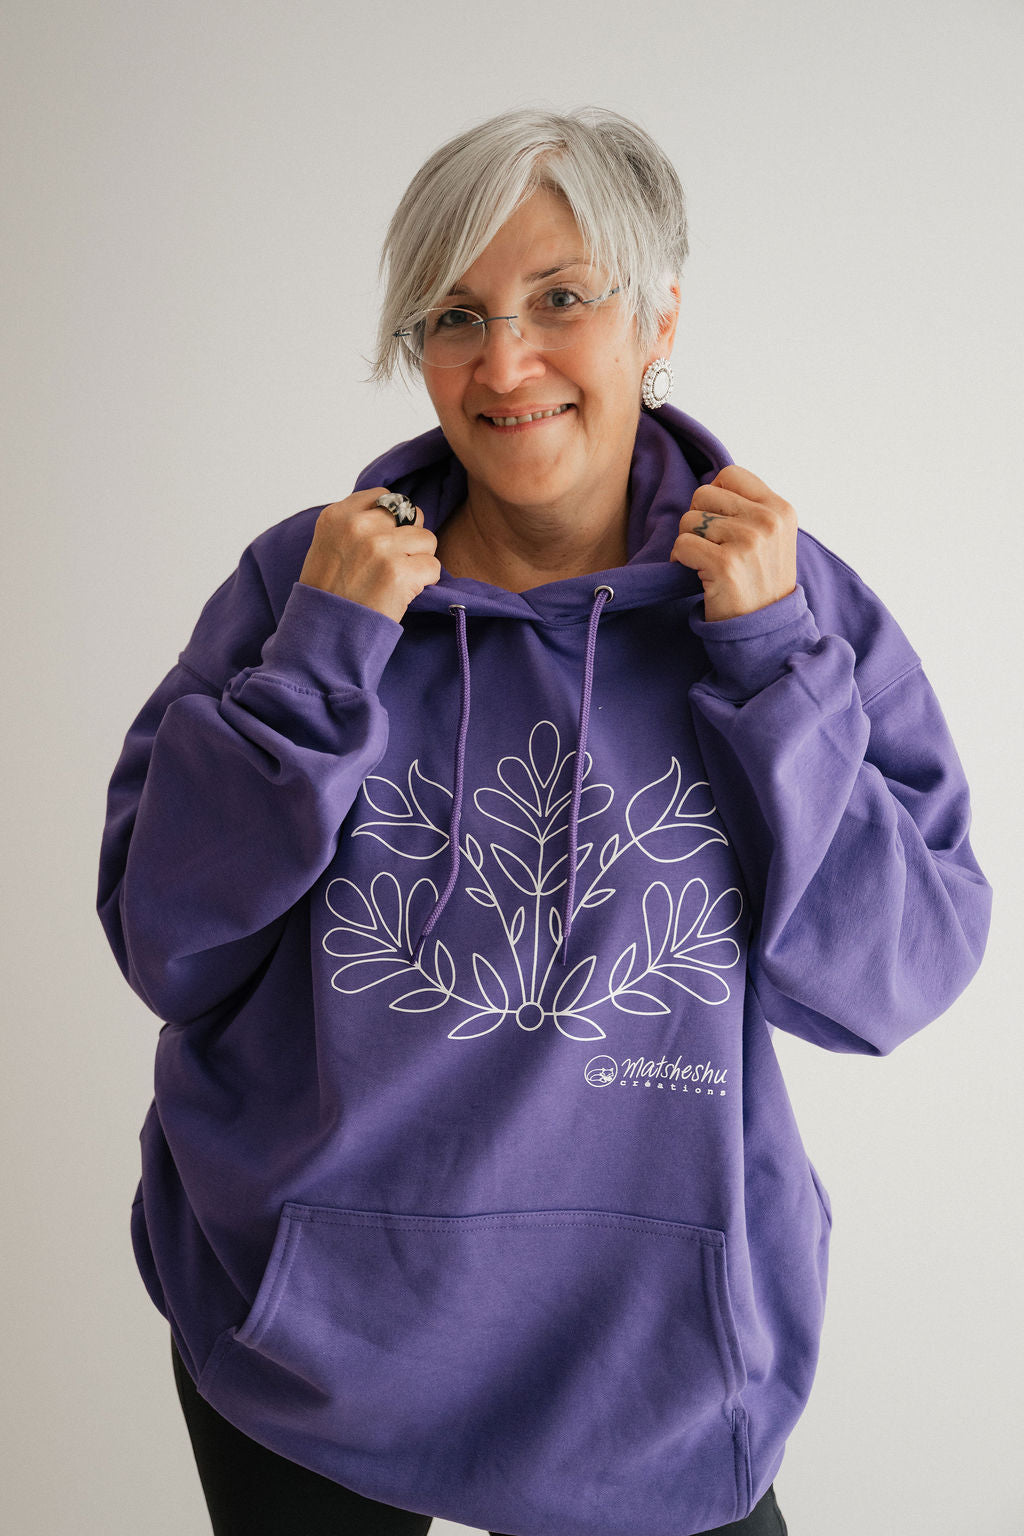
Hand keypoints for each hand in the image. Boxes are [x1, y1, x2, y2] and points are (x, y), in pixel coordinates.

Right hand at [298, 487, 441, 623]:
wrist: (325, 634)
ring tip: (397, 579)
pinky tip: (404, 593)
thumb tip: (396, 512)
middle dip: (410, 539)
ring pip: (427, 540)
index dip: (393, 519)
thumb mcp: (328, 545)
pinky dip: (425, 582)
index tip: (386, 540)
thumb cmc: (328, 594)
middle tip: (394, 563)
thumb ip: (356, 524)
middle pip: (411, 514)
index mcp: (337, 516)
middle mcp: (358, 526)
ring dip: (419, 561)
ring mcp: (380, 547)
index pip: (384, 496)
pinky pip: (433, 567)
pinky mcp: (399, 572)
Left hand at [670, 466, 797, 621]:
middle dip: (698, 521)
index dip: (714, 497)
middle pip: (703, 495)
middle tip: (710, 548)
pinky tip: (696, 575)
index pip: (730, 475)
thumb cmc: (761, 583)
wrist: (766, 630)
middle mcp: (768, 521)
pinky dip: (680, 560)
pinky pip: (682, 544)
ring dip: (689, 543)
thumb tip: (711, 486)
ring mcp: (748, 541)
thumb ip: (750, 509)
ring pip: (689, 520)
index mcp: (781, 509)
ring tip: (707, 563)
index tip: (718, 523)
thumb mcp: (772, 538)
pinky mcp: (726, 564)